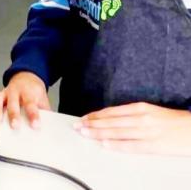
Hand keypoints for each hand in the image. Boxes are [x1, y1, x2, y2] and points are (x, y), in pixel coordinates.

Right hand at [0, 71, 50, 128]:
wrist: (25, 77)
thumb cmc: (33, 90)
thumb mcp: (42, 98)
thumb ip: (44, 110)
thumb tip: (47, 126)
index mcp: (29, 91)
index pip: (31, 103)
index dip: (33, 115)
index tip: (35, 125)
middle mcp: (16, 90)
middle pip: (14, 102)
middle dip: (14, 115)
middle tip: (15, 126)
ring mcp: (6, 92)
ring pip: (1, 101)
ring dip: (0, 113)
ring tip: (0, 124)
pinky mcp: (0, 95)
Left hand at [75, 102, 190, 154]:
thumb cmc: (176, 121)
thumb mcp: (153, 111)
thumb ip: (134, 114)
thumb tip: (115, 119)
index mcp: (141, 108)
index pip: (112, 112)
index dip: (96, 116)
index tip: (84, 118)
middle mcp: (141, 118)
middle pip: (111, 121)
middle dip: (92, 124)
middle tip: (77, 126)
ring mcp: (147, 131)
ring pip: (117, 132)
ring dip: (99, 133)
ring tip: (85, 134)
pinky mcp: (155, 145)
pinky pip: (132, 146)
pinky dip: (117, 145)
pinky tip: (105, 145)